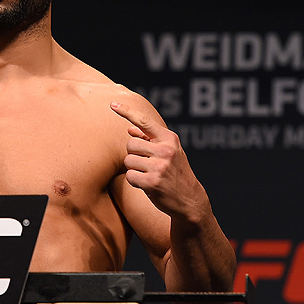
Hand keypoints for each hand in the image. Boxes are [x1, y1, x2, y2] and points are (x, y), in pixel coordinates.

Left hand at [110, 100, 208, 221]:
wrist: (190, 200)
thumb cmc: (176, 172)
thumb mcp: (169, 151)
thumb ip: (150, 139)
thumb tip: (130, 128)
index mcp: (169, 139)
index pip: (144, 121)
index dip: (126, 111)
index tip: (113, 104)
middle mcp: (165, 150)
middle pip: (130, 144)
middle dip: (134, 154)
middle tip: (147, 164)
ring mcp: (159, 166)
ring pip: (128, 161)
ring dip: (134, 169)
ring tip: (149, 174)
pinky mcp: (151, 182)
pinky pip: (129, 176)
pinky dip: (135, 181)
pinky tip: (148, 184)